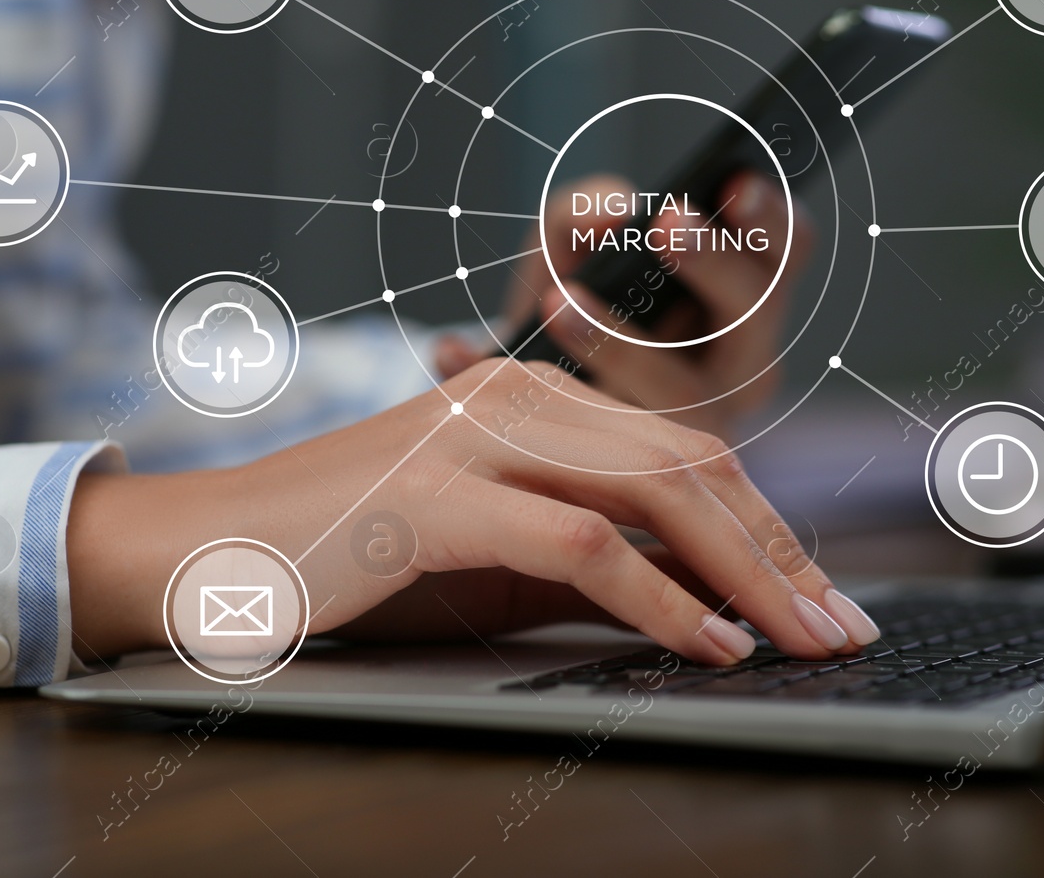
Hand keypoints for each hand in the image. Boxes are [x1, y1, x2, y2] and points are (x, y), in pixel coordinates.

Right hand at [67, 358, 877, 666]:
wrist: (201, 556)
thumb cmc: (349, 564)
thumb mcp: (493, 563)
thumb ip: (594, 568)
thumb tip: (707, 609)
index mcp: (529, 398)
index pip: (682, 453)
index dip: (766, 527)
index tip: (822, 598)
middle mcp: (512, 396)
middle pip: (688, 465)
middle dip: (779, 552)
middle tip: (841, 626)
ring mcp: (473, 436)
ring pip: (653, 491)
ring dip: (746, 574)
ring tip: (805, 640)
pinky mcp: (435, 494)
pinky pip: (580, 543)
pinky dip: (661, 600)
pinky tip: (709, 645)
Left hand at [435, 171, 813, 439]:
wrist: (526, 406)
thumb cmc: (568, 309)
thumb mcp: (569, 250)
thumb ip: (583, 214)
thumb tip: (608, 212)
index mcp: (744, 302)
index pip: (786, 250)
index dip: (768, 214)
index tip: (731, 182)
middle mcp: (736, 370)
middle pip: (754, 314)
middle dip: (714, 265)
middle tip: (666, 224)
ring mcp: (693, 432)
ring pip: (680, 392)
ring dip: (618, 343)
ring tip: (557, 301)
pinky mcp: (637, 483)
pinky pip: (589, 445)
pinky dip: (515, 392)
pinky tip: (454, 355)